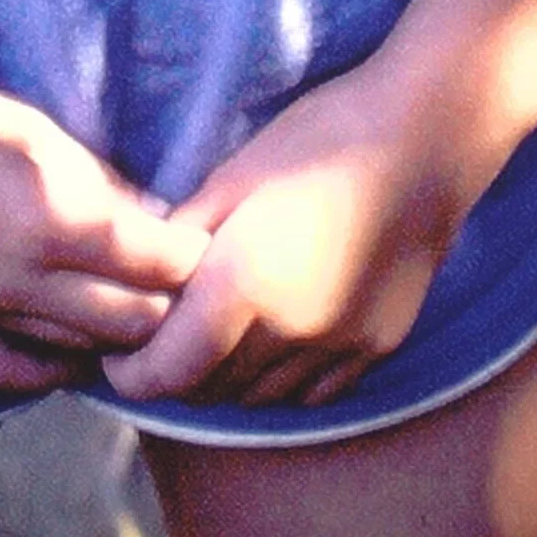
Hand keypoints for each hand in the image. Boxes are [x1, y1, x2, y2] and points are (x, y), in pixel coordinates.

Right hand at [0, 30, 208, 394]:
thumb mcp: (27, 123)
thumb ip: (93, 176)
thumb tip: (151, 212)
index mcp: (52, 218)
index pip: (157, 261)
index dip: (192, 256)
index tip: (206, 241)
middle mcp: (22, 280)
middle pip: (131, 320)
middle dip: (169, 304)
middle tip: (180, 280)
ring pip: (77, 352)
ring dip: (116, 337)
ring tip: (137, 311)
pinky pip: (9, 373)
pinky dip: (51, 371)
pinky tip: (69, 355)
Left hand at [102, 55, 473, 413]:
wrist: (422, 142)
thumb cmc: (318, 139)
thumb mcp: (233, 176)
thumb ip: (184, 236)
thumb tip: (144, 274)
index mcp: (242, 287)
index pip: (168, 371)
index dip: (132, 375)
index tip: (113, 359)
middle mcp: (288, 334)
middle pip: (210, 389)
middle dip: (174, 374)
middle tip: (154, 344)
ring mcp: (337, 349)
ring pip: (260, 398)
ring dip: (226, 380)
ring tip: (209, 342)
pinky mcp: (375, 349)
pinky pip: (312, 393)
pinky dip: (279, 381)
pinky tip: (271, 343)